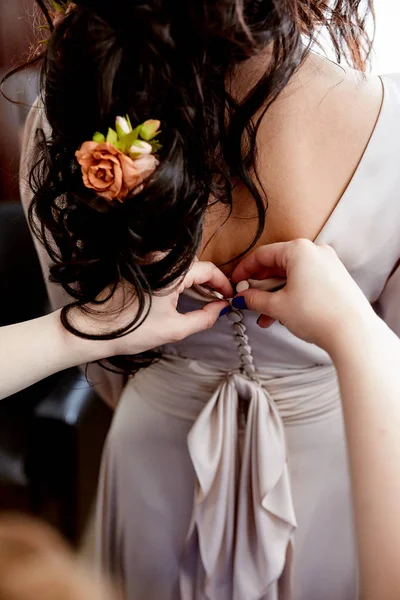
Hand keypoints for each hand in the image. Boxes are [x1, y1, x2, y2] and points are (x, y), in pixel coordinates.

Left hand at [70, 261, 232, 356]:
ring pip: (183, 269)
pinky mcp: (140, 268)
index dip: (224, 284)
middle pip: (196, 266)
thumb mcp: (175, 329)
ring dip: (197, 284)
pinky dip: (182, 283)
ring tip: (208, 302)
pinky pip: (169, 271)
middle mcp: (160, 259)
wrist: (92, 329)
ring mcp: (148, 261)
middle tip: (222, 302)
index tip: (232, 297)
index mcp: (172, 270)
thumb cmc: (131, 329)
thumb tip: (221, 309)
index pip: (208, 269)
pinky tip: (188, 298)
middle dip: (212, 284)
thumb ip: (204, 318)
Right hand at [232, 239, 375, 351]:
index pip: (262, 255)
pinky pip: (307, 282)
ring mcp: (328, 265)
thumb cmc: (318, 314)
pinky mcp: (336, 279)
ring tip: (265, 316)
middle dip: (261, 286)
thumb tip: (243, 297)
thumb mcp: (277, 306)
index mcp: (299, 250)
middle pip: (278, 265)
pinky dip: (292, 295)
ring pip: (292, 276)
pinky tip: (283, 314)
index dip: (244, 270)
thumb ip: (255, 299)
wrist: (353, 332)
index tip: (235, 283)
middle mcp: (316, 252)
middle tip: (249, 301)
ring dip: (276, 295)